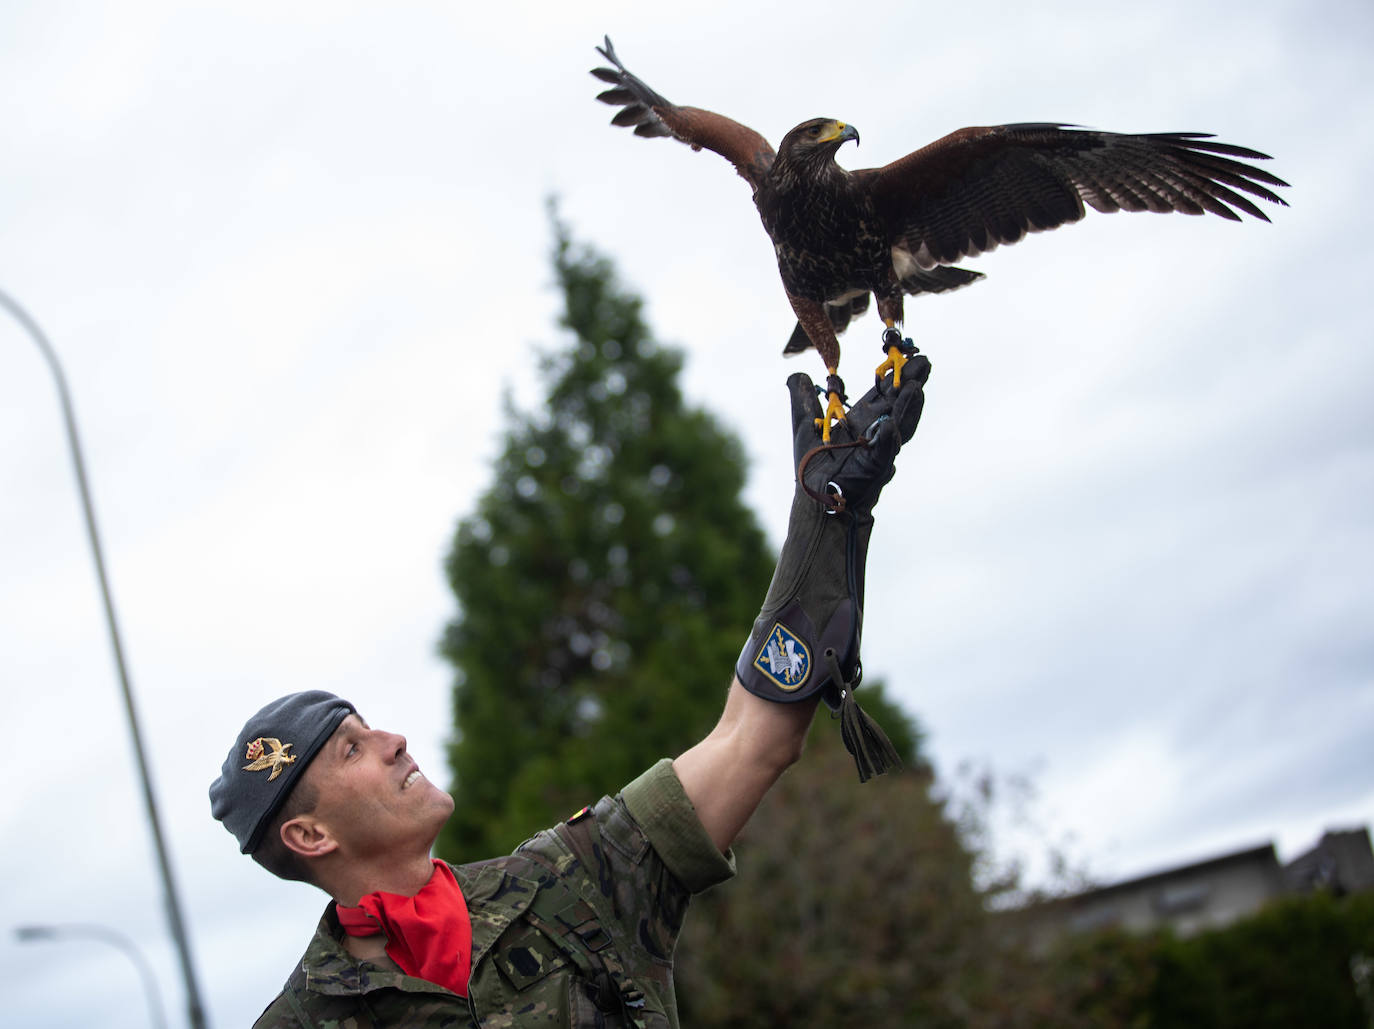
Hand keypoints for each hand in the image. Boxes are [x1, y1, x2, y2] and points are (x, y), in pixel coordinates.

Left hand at [786, 357, 930, 515]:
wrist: (814, 498)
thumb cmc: (812, 465)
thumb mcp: (804, 425)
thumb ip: (803, 401)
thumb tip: (797, 375)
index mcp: (862, 421)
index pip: (883, 395)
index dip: (894, 376)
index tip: (907, 355)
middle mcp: (875, 434)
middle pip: (898, 406)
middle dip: (911, 384)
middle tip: (924, 361)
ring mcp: (877, 452)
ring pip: (898, 427)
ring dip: (908, 408)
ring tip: (916, 387)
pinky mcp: (871, 472)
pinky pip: (882, 455)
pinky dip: (888, 441)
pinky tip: (892, 425)